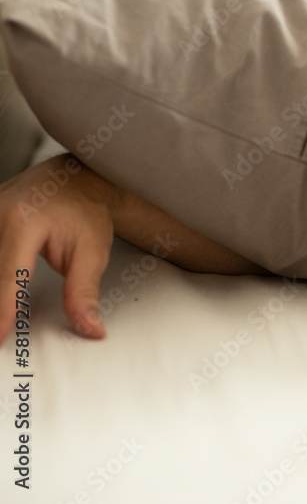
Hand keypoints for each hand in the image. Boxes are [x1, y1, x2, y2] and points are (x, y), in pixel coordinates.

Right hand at [0, 154, 120, 345]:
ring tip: (4, 317)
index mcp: (23, 222)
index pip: (6, 278)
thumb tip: (89, 328)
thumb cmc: (87, 212)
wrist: (80, 179)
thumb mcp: (93, 253)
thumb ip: (84, 292)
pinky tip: (4, 295)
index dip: (2, 312)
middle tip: (3, 332)